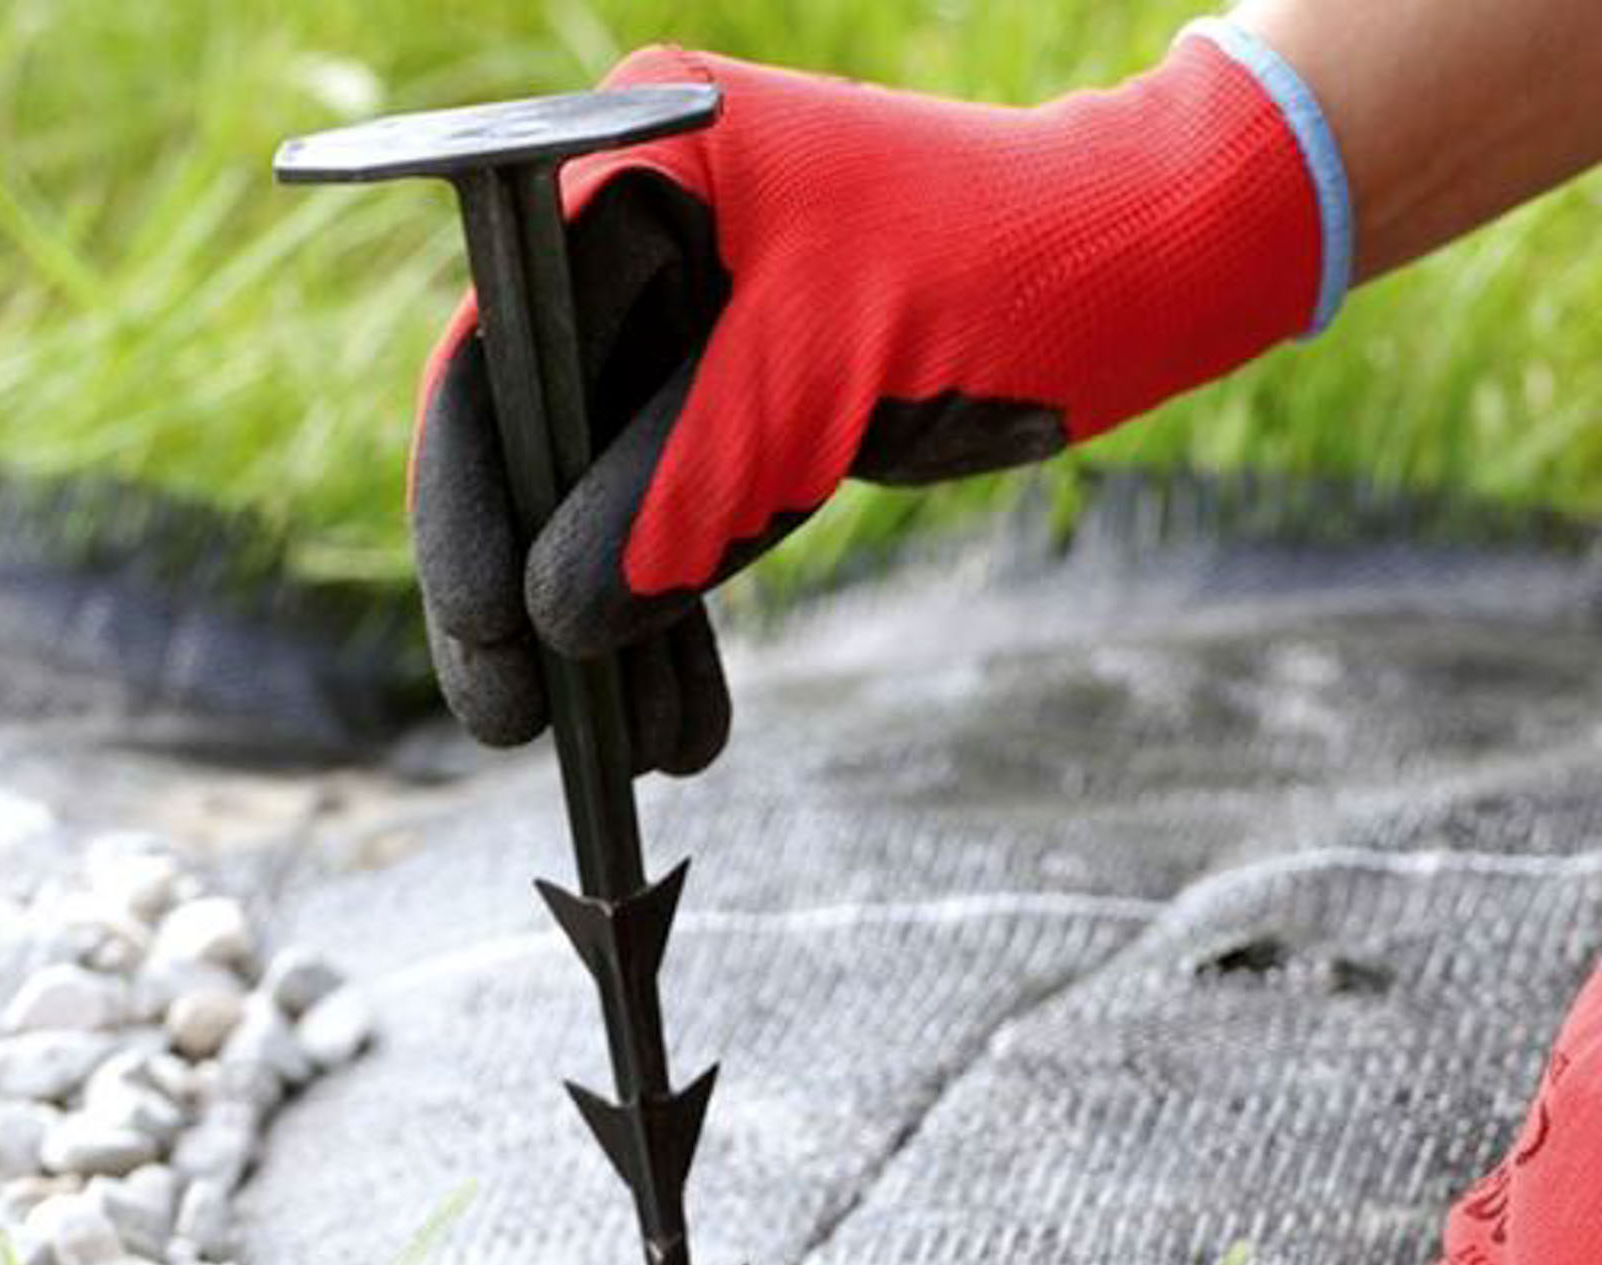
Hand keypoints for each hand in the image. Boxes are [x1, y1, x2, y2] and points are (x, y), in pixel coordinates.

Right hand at [410, 27, 1345, 748]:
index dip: (469, 506)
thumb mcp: (816, 387)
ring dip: (624, 631)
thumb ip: (678, 493)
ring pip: (611, 495)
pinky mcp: (749, 391)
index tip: (487, 642)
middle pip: (540, 437)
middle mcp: (640, 236)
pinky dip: (690, 613)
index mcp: (632, 172)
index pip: (500, 353)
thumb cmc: (994, 276)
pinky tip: (687, 721)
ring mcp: (693, 318)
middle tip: (521, 726)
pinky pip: (688, 514)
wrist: (1131, 271)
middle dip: (539, 592)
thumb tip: (557, 621)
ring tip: (642, 754)